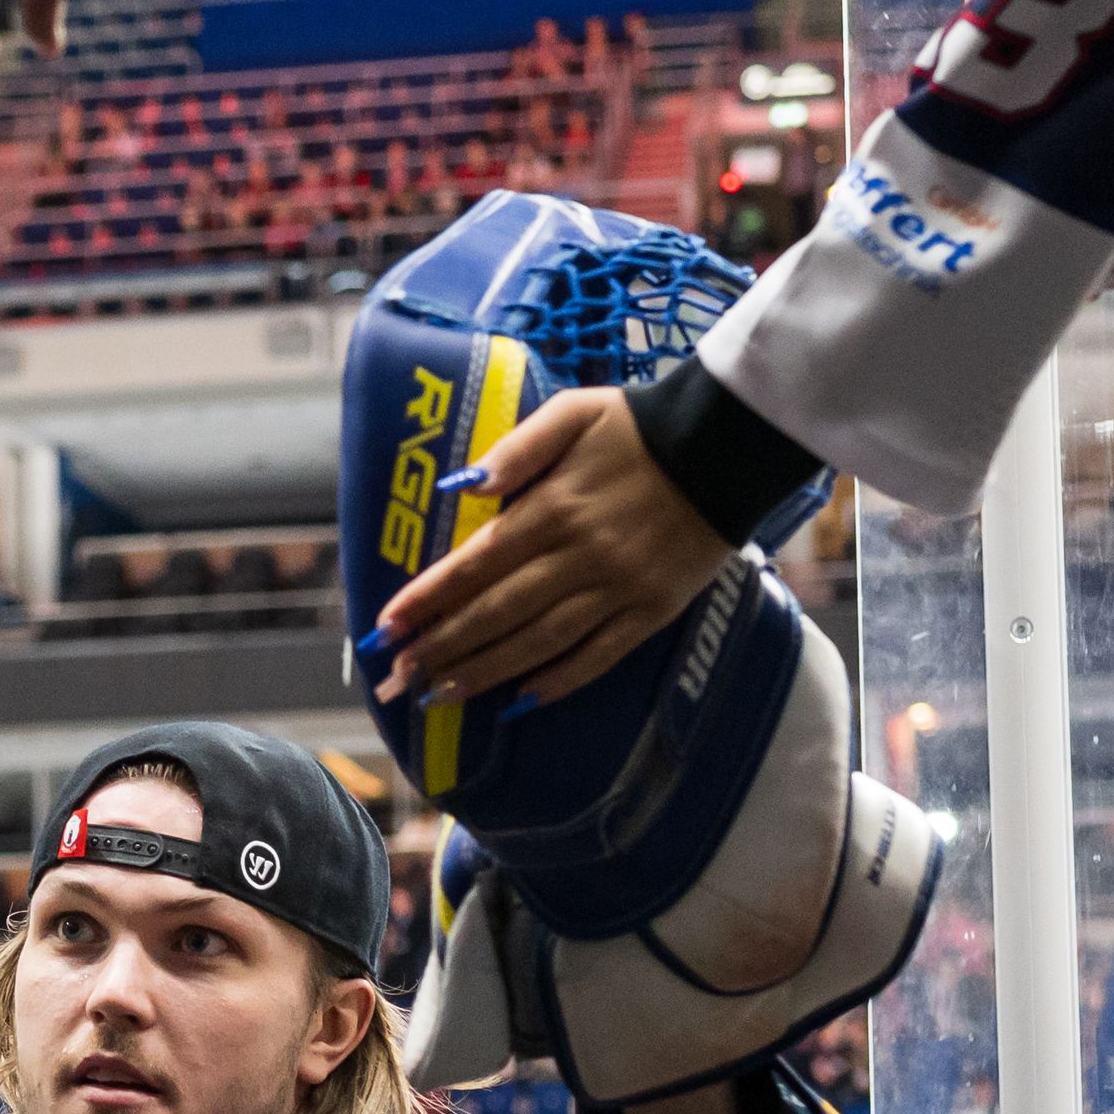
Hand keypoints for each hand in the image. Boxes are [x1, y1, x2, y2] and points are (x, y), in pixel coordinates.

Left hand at [369, 386, 727, 708]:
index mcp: (553, 508)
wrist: (727, 444)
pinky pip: (600, 655)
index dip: (429, 597)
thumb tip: (466, 484)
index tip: (386, 626)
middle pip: (499, 612)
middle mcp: (581, 555)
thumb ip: (517, 448)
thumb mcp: (573, 412)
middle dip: (442, 646)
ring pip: (541, 641)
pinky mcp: (653, 610)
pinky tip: (522, 701)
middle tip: (397, 677)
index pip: (476, 562)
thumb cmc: (637, 425)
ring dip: (486, 671)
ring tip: (439, 695)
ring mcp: (619, 588)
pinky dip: (559, 681)